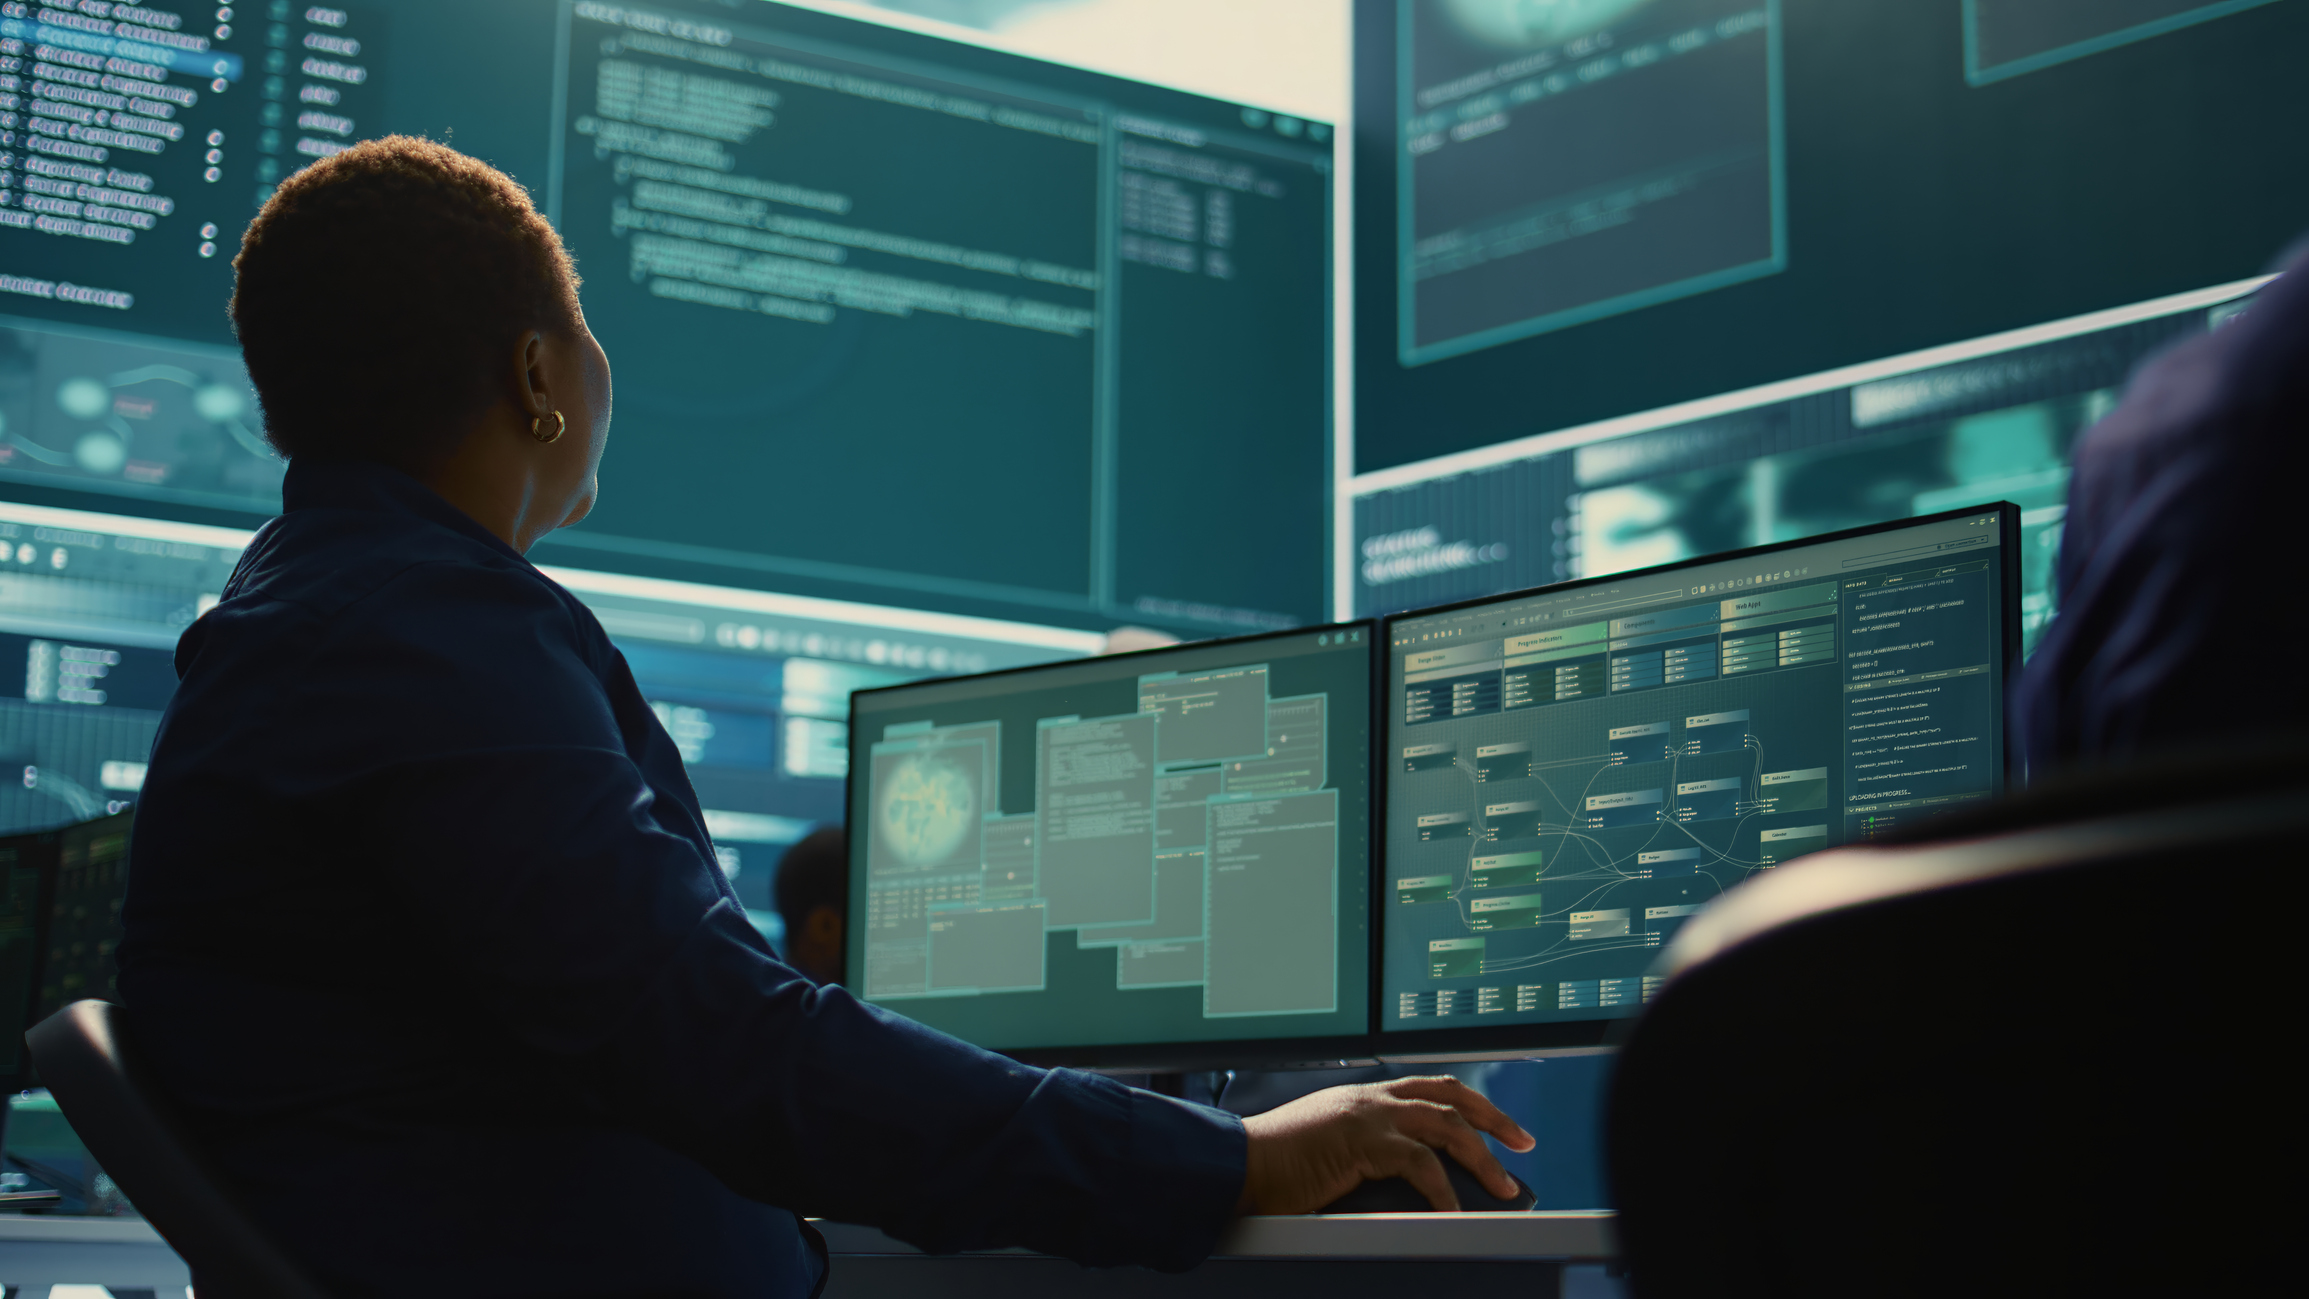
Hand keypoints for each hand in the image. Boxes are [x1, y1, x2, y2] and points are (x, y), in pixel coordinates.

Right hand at [1234, 1076, 1535, 1213]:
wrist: (1241, 1163)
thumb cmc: (1278, 1164)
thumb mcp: (1332, 1149)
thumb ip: (1369, 1153)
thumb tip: (1413, 1184)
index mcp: (1365, 1097)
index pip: (1430, 1088)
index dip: (1470, 1103)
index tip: (1496, 1123)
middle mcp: (1372, 1098)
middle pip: (1451, 1096)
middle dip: (1493, 1119)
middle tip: (1522, 1142)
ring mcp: (1369, 1115)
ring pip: (1447, 1125)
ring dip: (1482, 1157)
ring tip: (1504, 1185)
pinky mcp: (1364, 1142)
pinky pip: (1422, 1163)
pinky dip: (1445, 1189)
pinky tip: (1456, 1210)